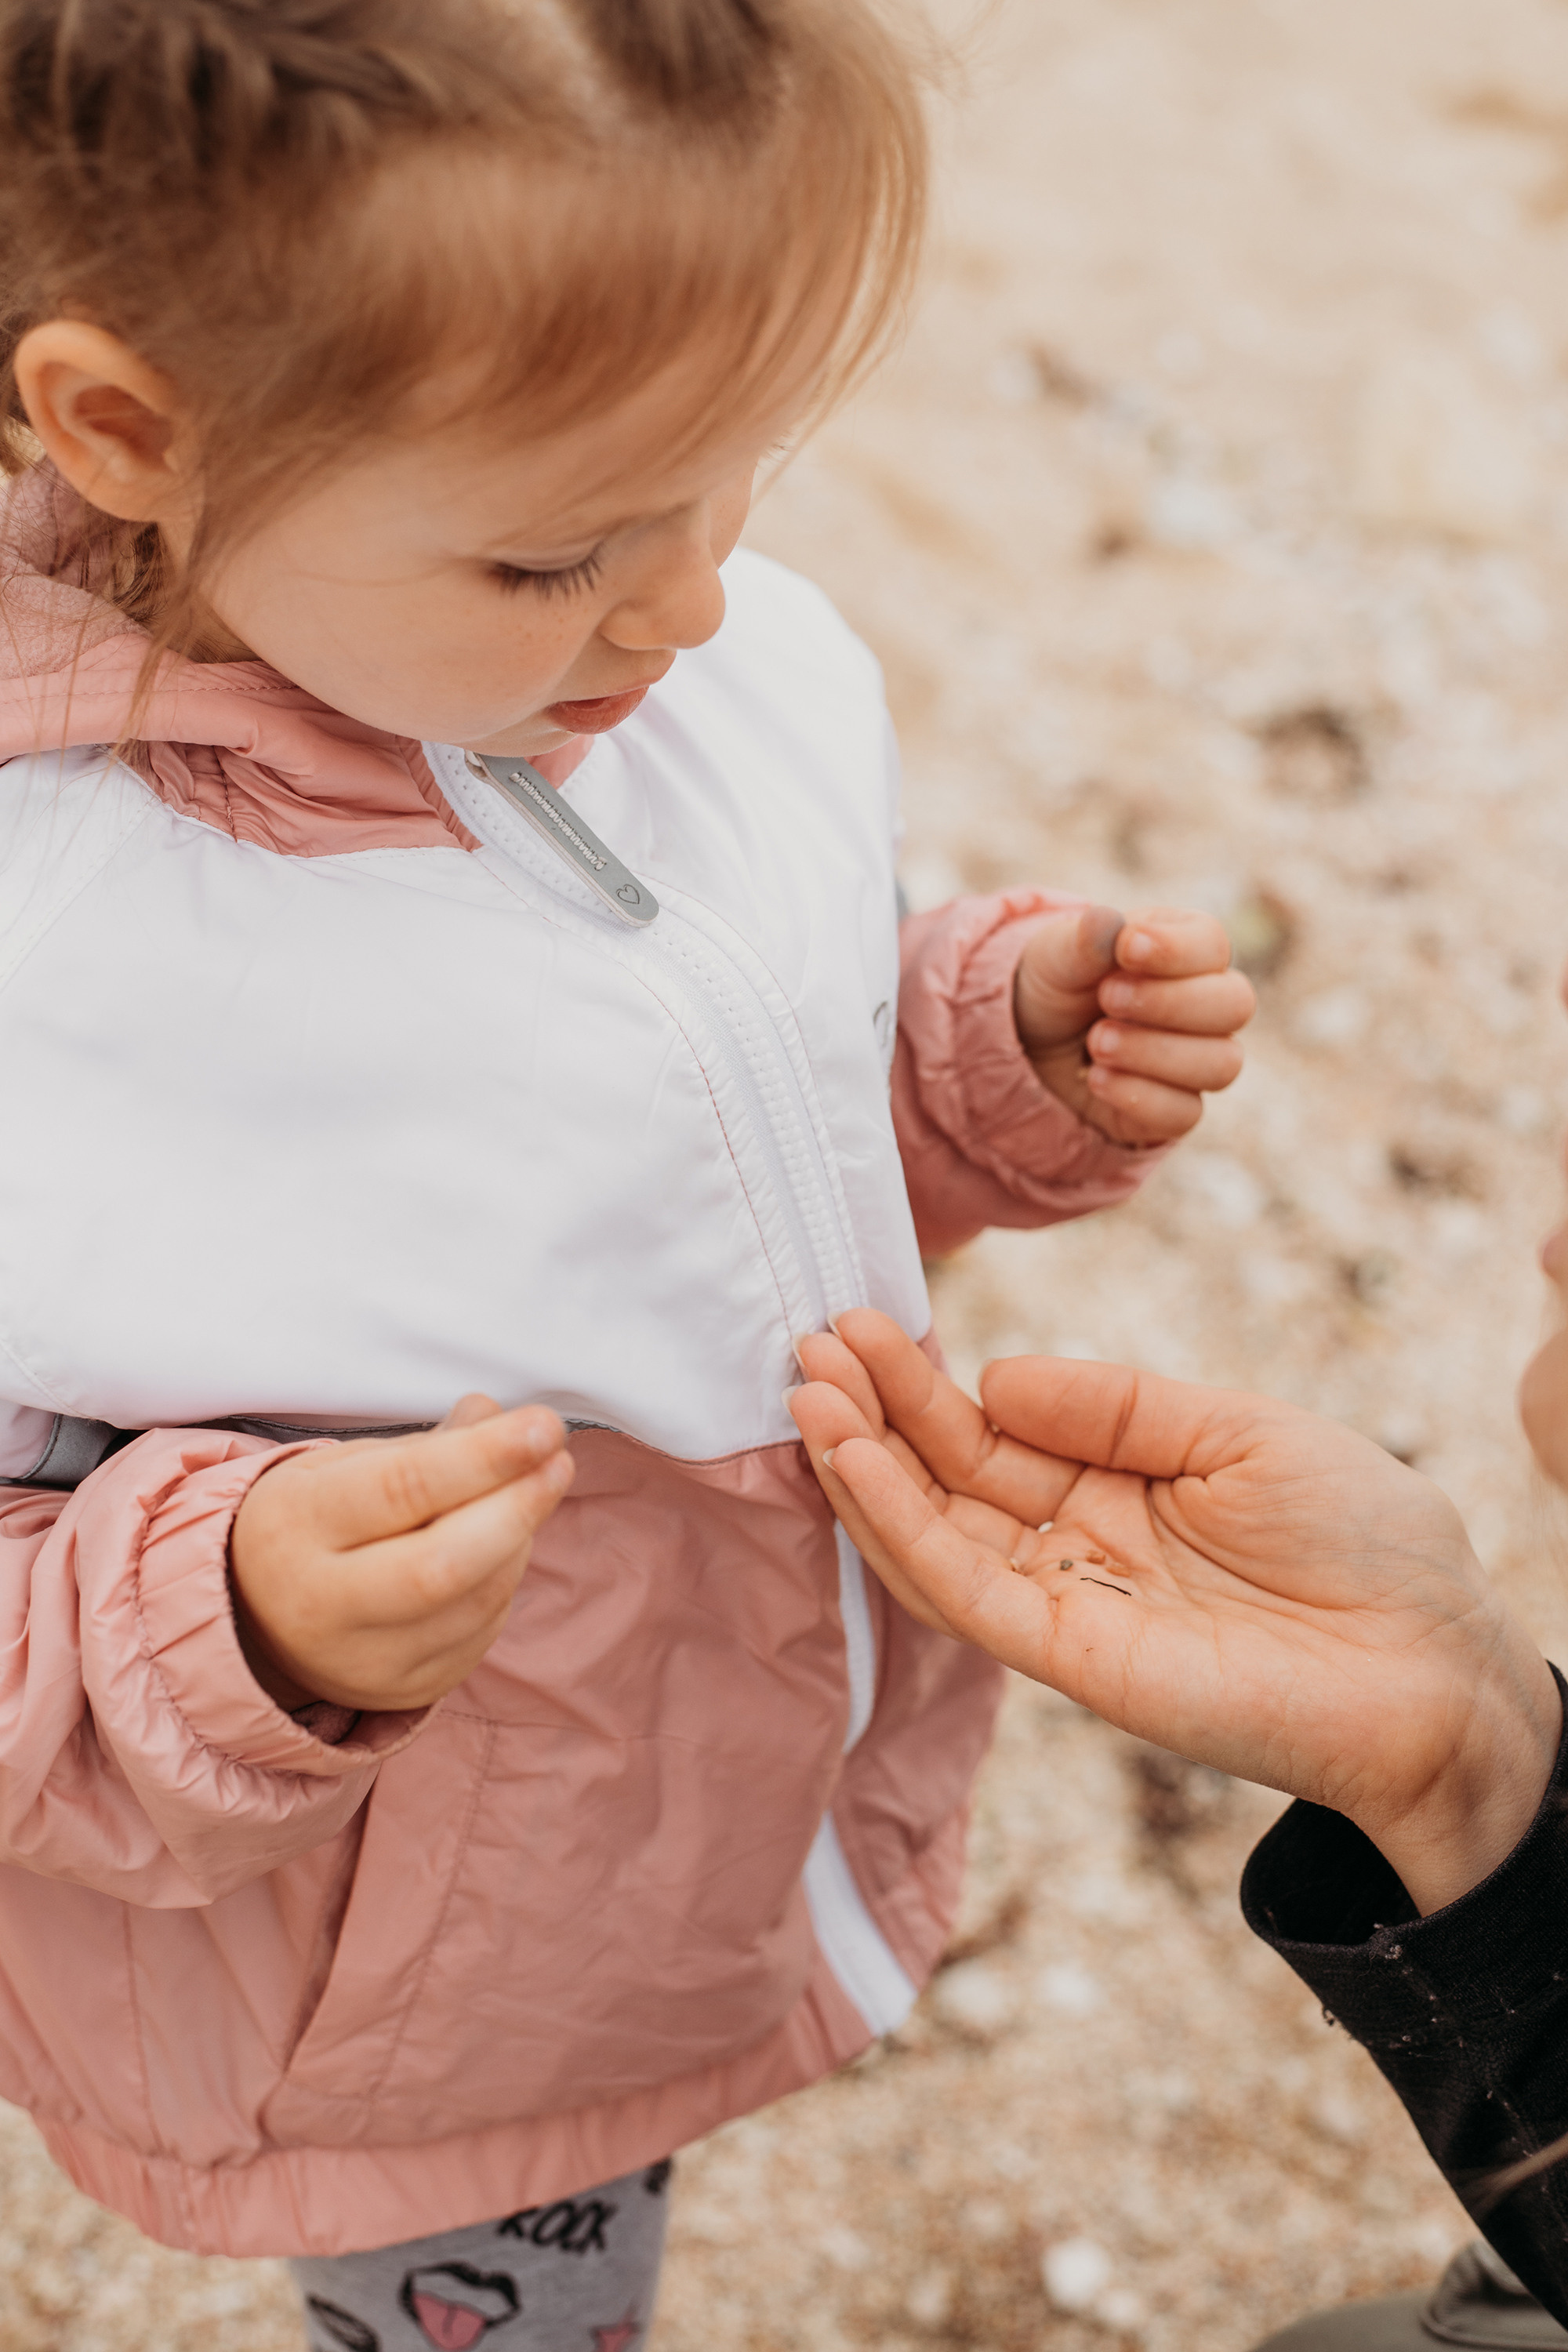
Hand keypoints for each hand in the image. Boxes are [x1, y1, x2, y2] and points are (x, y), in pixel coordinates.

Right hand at [229, 1395, 573, 1714]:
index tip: (544, 1425)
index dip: (484, 1457)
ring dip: (520, 1539)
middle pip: (441, 1565)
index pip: (402, 1490)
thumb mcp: (345, 1466)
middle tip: (558, 1460)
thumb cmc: (315, 1522)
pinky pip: (479, 1632)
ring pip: (472, 1602)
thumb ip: (425, 1447)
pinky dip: (505, 1579)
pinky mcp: (403, 1692)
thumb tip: (494, 1415)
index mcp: (295, 1525)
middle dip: (516, 1507)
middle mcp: (320, 1605)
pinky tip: (505, 1544)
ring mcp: (362, 1660)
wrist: (256, 1617)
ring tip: (533, 1489)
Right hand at [790, 1313, 1559, 1913]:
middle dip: (874, 1412)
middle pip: (946, 1476)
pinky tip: (854, 1465)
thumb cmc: (1366, 1537)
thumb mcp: (1241, 1429)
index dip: (925, 1381)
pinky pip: (964, 1591)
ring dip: (863, 1468)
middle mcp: (1075, 1545)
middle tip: (809, 1346)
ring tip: (809, 1391)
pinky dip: (901, 1530)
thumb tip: (994, 1377)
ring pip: (934, 1535)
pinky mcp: (1069, 1659)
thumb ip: (1119, 1405)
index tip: (860, 1322)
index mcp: (1116, 1483)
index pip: (992, 1429)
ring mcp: (1065, 1604)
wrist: (1438, 1661)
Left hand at [1013, 903, 1254, 1146]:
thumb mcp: (1058, 954)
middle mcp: (1206, 1005)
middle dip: (1168, 1003)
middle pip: (1236, 1006)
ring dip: (1153, 1051)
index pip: (1214, 945)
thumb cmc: (1060, 984)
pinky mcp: (1176, 1110)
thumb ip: (1084, 940)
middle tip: (1107, 998)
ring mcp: (1197, 1060)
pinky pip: (1186, 1113)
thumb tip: (1106, 921)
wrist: (1032, 1041)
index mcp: (1187, 950)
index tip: (1126, 948)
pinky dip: (1138, 1096)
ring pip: (1221, 1064)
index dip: (1176, 949)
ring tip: (1096, 1042)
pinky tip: (1097, 1078)